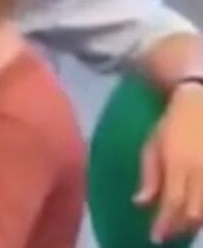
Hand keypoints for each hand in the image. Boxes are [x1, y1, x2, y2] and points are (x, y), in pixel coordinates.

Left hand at [136, 83, 202, 241]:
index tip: (155, 237)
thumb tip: (140, 203)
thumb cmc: (171, 125)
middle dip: (179, 227)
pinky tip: (196, 214)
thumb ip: (149, 176)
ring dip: (193, 222)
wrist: (199, 102)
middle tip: (166, 233)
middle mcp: (201, 170)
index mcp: (178, 163)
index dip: (164, 224)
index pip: (171, 202)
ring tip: (179, 226)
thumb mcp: (152, 146)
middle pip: (193, 211)